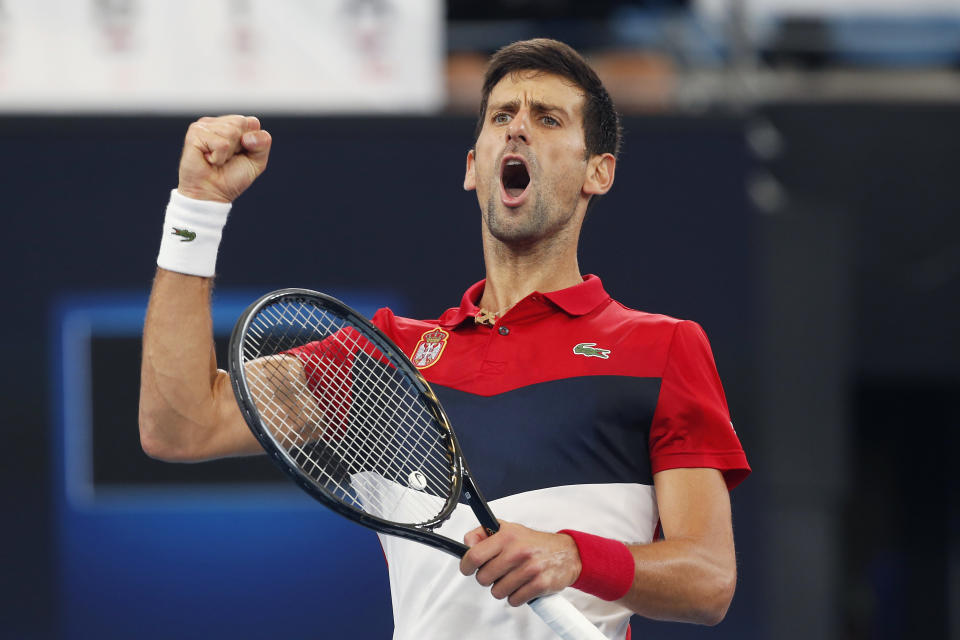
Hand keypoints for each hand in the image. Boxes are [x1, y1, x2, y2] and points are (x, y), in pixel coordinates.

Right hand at [177, 115, 271, 202]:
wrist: (212, 194)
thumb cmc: (231, 178)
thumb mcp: (256, 161)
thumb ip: (263, 143)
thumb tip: (248, 136)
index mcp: (231, 125)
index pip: (253, 122)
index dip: (252, 142)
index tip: (240, 154)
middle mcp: (217, 123)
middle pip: (241, 123)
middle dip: (239, 147)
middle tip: (227, 158)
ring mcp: (204, 126)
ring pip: (231, 132)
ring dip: (228, 154)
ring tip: (217, 160)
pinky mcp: (195, 133)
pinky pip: (221, 143)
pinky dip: (219, 158)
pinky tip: (209, 160)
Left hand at [459, 520, 581, 606]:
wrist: (567, 552)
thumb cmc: (534, 543)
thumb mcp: (509, 529)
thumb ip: (484, 533)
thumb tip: (466, 543)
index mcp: (507, 536)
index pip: (474, 555)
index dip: (466, 565)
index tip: (468, 568)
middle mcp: (518, 551)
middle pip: (483, 578)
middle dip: (487, 578)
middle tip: (497, 572)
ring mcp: (530, 568)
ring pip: (497, 592)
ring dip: (502, 588)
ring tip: (512, 578)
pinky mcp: (540, 584)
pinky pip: (514, 600)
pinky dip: (516, 596)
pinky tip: (522, 586)